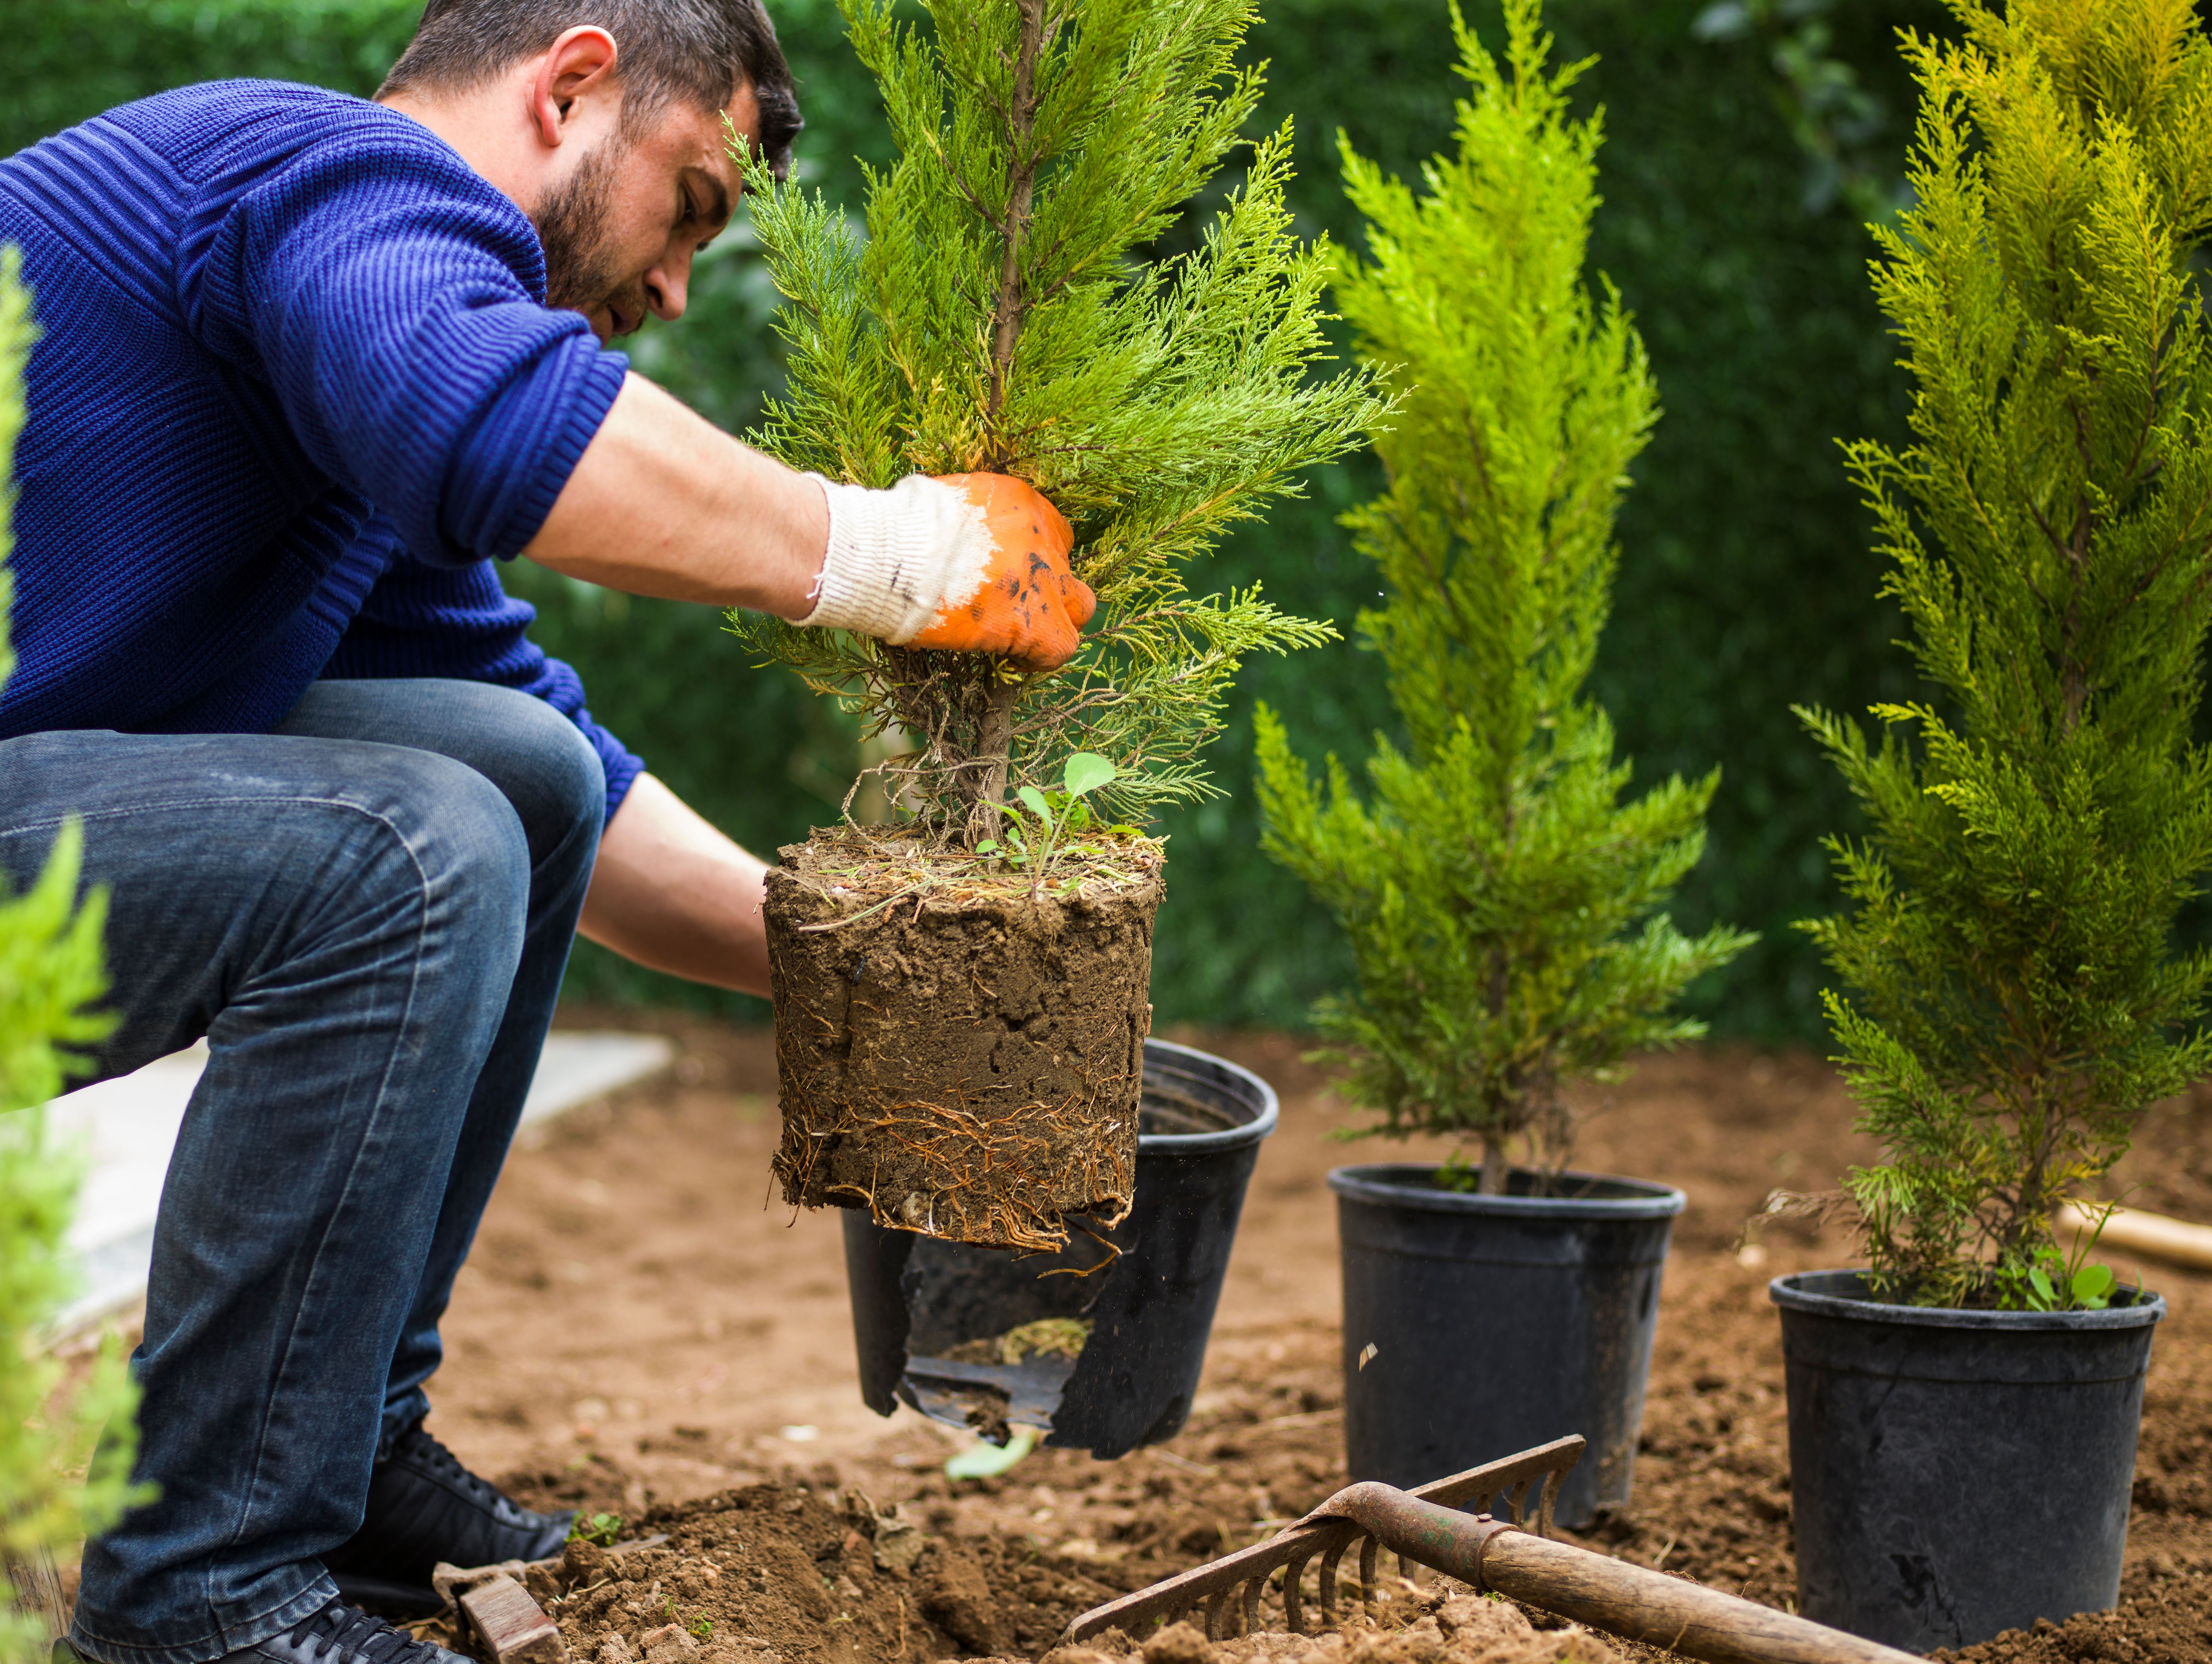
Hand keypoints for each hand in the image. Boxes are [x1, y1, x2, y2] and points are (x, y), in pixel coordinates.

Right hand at [800, 472, 1096, 670]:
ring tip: (1022, 638)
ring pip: (1079, 607)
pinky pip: (1060, 647)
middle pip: (1069, 568)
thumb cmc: (900, 528)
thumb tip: (949, 535)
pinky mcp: (1035, 623)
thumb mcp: (943, 504)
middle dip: (1051, 589)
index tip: (1010, 576)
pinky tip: (1014, 660)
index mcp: (1020, 503)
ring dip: (1054, 623)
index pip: (1051, 532)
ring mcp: (1044, 581)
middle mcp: (1041, 539)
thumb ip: (964, 520)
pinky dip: (1041, 658)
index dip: (1034, 558)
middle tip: (1018, 607)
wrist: (894, 555)